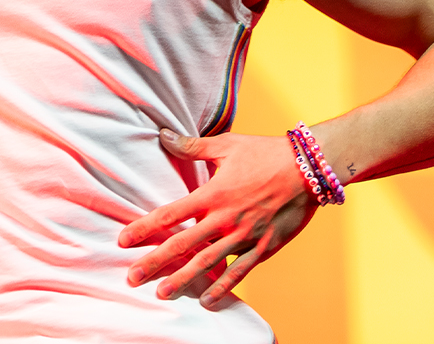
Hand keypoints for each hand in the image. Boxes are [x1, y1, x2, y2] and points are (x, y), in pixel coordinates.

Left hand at [118, 129, 316, 309]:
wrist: (310, 169)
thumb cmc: (265, 153)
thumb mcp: (226, 145)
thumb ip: (192, 146)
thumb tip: (163, 134)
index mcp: (212, 194)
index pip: (170, 215)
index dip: (144, 228)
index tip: (124, 241)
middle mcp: (225, 219)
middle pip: (182, 245)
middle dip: (155, 262)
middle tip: (132, 277)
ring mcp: (245, 236)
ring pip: (208, 264)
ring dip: (183, 279)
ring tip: (162, 292)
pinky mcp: (264, 248)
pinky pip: (240, 272)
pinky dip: (223, 288)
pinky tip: (206, 299)